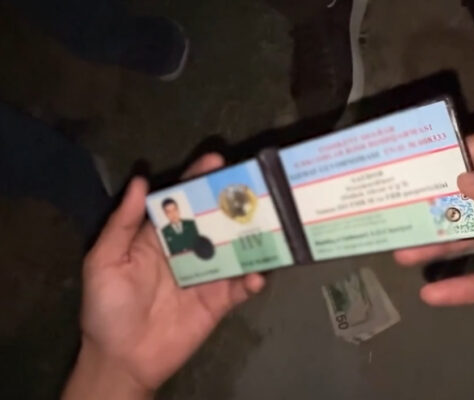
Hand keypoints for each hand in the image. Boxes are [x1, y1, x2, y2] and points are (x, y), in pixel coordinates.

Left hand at [63, 154, 264, 399]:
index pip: (182, 201)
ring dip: (252, 236)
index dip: (197, 179)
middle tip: (254, 185)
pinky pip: (240, 288)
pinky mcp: (219, 301)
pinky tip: (259, 274)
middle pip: (214, 219)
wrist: (122, 359)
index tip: (216, 161)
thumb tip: (140, 180)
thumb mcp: (104, 260)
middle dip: (233, 201)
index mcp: (160, 236)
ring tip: (270, 221)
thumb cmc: (107, 307)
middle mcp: (188, 250)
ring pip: (234, 249)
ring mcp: (207, 275)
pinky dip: (252, 280)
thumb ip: (123, 222)